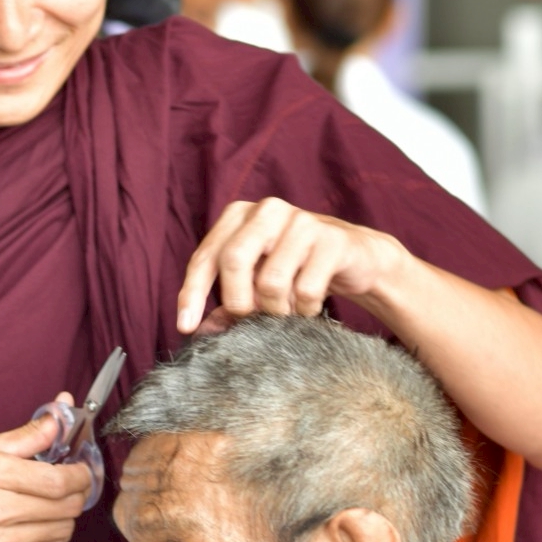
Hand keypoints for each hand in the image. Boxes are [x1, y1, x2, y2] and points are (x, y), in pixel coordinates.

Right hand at [0, 402, 92, 541]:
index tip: (82, 469)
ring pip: (61, 531)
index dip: (80, 475)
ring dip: (66, 516)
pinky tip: (40, 523)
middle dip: (77, 493)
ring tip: (51, 503)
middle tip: (71, 484)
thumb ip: (26, 435)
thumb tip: (62, 413)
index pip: (56, 481)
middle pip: (63, 507)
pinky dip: (54, 537)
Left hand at [177, 199, 400, 333]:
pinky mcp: (333, 239)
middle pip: (234, 260)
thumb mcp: (256, 281)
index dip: (192, 293)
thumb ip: (227, 303)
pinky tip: (308, 308)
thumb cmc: (296, 268)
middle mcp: (268, 210)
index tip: (186, 327)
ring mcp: (302, 220)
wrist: (355, 259)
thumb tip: (196, 331)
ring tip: (285, 313)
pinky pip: (306, 290)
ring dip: (276, 310)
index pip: (206, 256)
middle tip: (248, 320)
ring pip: (272, 281)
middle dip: (237, 301)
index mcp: (240, 216)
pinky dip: (304, 310)